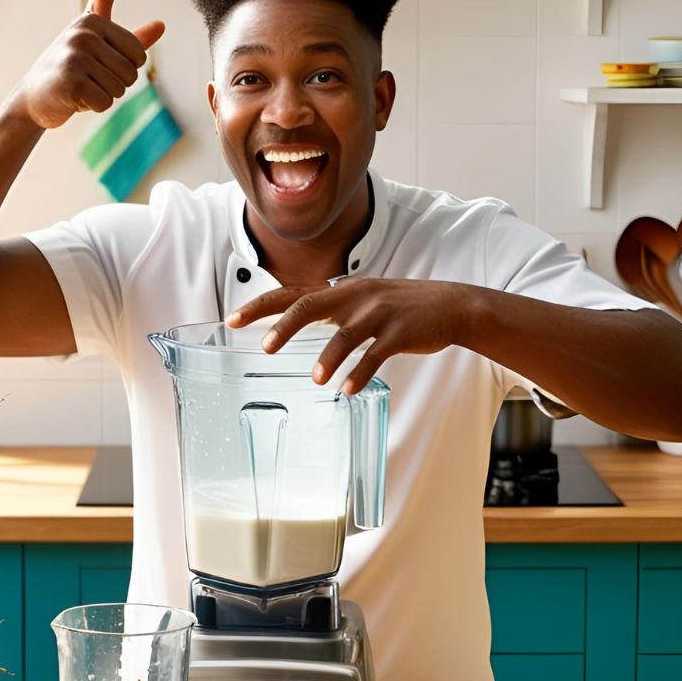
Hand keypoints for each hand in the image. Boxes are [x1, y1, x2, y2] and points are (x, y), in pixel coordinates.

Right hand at [6, 0, 164, 129]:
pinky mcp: (71, 81)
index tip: (99, 60)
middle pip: (131, 72)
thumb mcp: (101, 49)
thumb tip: (162, 25)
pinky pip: (105, 103)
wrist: (31, 99)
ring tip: (80, 87)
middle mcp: (83, 33)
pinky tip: (73, 98)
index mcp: (92, 20)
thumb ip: (131, 39)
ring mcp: (75, 55)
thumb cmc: (71, 71)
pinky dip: (93, 107)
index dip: (126, 67)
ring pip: (119, 89)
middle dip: (115, 84)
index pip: (138, 52)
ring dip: (103, 96)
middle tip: (88, 79)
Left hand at [227, 278, 460, 392]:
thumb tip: (295, 320)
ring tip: (316, 378)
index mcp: (340, 291)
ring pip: (345, 335)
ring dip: (329, 357)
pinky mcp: (399, 333)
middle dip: (283, 326)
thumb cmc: (399, 306)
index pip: (291, 295)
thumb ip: (329, 308)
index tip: (232, 319)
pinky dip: (361, 373)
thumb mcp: (360, 298)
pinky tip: (348, 389)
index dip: (260, 307)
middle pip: (309, 306)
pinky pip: (376, 354)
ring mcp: (377, 314)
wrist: (449, 304)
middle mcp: (354, 297)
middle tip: (264, 347)